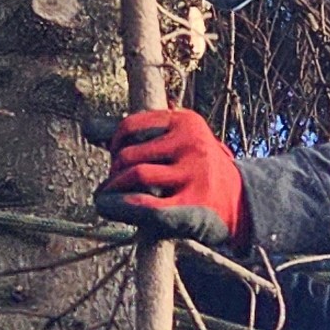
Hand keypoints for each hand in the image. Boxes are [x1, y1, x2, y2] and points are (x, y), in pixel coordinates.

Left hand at [95, 106, 248, 254]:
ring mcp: (195, 173)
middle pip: (129, 153)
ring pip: (136, 175)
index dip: (113, 144)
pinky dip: (120, 206)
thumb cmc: (195, 172)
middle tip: (112, 184)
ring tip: (108, 198)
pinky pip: (146, 204)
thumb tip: (87, 126)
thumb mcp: (171, 144)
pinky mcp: (194, 205)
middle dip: (113, 171)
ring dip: (113, 189)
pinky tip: (108, 207)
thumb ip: (132, 134)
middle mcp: (193, 143)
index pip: (130, 126)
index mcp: (186, 121)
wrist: (243, 204)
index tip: (116, 157)